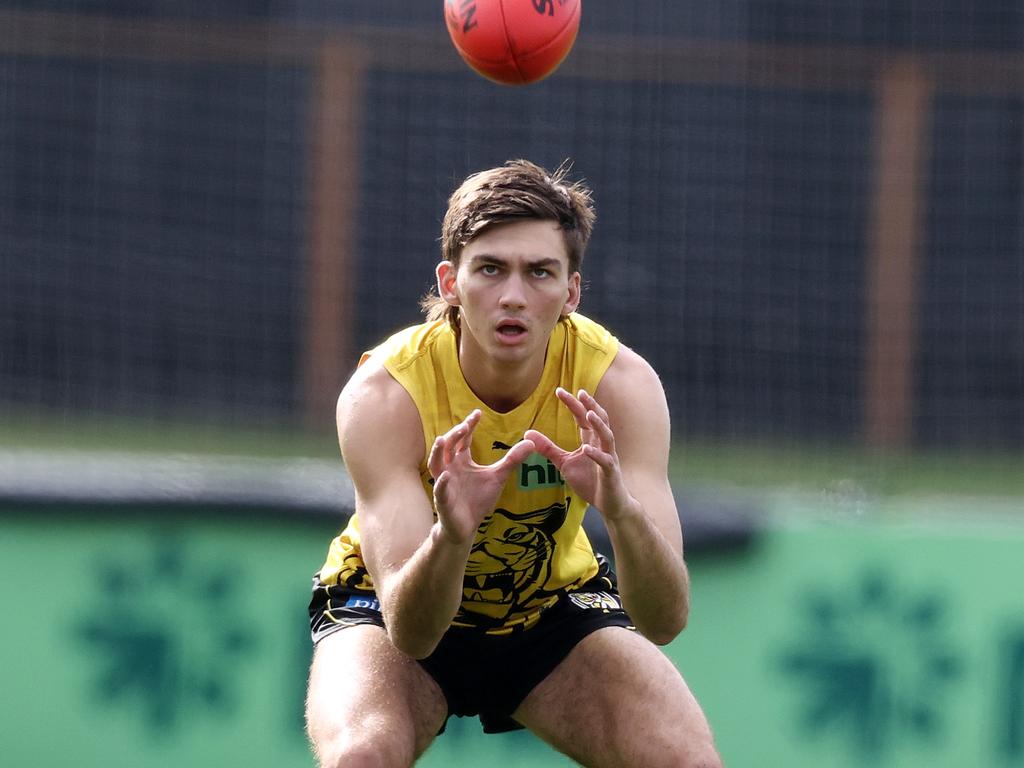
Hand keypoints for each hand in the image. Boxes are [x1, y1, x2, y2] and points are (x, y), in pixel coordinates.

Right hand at [429, 410, 534, 545]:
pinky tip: (447, 476)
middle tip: (465, 425)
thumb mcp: (498, 476)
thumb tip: (531, 442)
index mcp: (461, 460)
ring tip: (442, 439)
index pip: (463, 438)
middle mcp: (450, 468)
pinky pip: (440, 490)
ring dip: (438, 452)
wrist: (466, 526)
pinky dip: (442, 484)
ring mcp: (444, 483)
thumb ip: (512, 460)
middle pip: (448, 446)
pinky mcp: (443, 501)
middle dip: (455, 435)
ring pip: (436, 464)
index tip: (478, 413)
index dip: (469, 425)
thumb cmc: (478, 499)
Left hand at [525, 388, 636, 519]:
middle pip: (599, 419)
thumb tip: (527, 433)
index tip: (559, 390)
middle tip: (580, 392)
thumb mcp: (564, 462)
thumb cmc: (589, 480)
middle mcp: (602, 444)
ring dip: (598, 425)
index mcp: (591, 439)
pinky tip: (586, 448)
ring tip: (588, 414)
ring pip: (607, 436)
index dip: (573, 403)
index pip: (582, 416)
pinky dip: (596, 454)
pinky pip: (605, 461)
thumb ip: (548, 448)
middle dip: (590, 405)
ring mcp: (608, 457)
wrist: (609, 503)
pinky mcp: (610, 473)